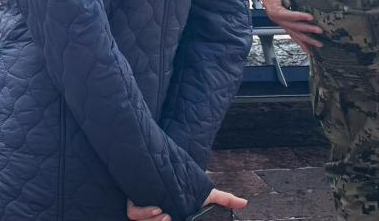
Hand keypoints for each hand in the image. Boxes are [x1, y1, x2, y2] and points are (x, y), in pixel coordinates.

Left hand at [126, 190, 245, 220]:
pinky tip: (153, 207)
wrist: (166, 163)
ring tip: (161, 211)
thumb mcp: (206, 191)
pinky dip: (142, 213)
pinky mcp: (133, 201)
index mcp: (172, 216)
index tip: (173, 218)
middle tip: (169, 216)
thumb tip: (245, 202)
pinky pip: (133, 214)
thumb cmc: (185, 180)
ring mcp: (145, 209)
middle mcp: (158, 216)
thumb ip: (224, 199)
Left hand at [253, 0, 323, 53]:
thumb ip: (295, 10)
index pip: (293, 35)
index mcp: (282, 21)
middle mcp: (279, 21)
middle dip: (308, 40)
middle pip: (295, 34)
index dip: (302, 43)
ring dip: (307, 29)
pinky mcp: (275, 10)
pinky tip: (309, 17)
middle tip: (319, 45)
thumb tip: (309, 13)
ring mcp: (276, 17)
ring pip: (294, 26)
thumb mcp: (288, 3)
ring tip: (318, 30)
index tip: (310, 51)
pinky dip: (300, 17)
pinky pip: (289, 16)